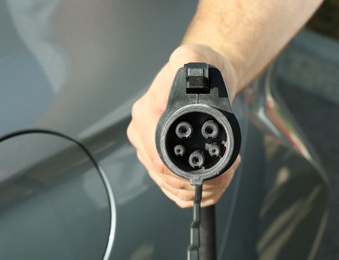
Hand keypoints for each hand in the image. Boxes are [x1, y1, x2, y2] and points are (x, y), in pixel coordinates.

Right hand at [127, 44, 240, 207]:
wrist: (205, 78)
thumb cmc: (201, 71)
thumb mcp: (196, 57)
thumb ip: (190, 59)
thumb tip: (188, 69)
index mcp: (146, 114)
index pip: (157, 158)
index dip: (184, 173)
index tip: (215, 171)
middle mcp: (143, 133)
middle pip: (164, 176)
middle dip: (199, 182)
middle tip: (228, 171)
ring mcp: (150, 148)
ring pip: (170, 186)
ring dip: (200, 190)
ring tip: (225, 174)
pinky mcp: (161, 158)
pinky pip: (172, 188)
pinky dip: (193, 193)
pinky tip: (212, 182)